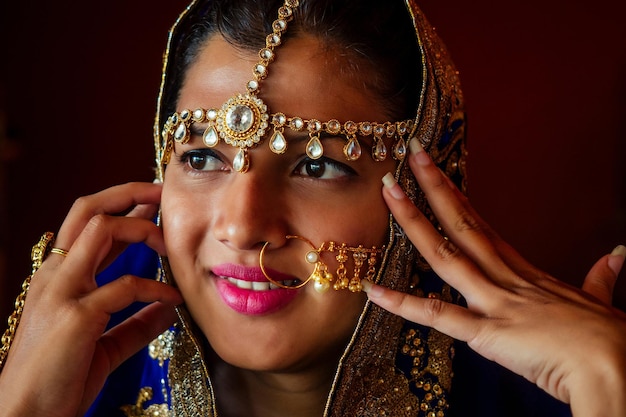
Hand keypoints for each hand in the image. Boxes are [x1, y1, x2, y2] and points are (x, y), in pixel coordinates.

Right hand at [0, 182, 181, 416]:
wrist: (26, 415)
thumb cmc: (59, 379)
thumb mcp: (103, 344)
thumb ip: (135, 324)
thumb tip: (169, 309)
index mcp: (59, 277)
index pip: (88, 224)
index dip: (123, 205)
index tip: (155, 201)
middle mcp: (56, 274)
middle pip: (88, 210)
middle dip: (129, 193)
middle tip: (163, 193)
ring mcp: (62, 291)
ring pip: (101, 229)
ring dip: (142, 228)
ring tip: (170, 242)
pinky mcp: (75, 316)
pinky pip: (125, 286)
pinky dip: (155, 287)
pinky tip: (172, 298)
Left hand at [364, 141, 625, 416]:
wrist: (617, 367)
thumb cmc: (610, 339)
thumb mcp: (600, 302)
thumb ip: (601, 277)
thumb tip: (616, 255)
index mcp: (524, 272)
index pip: (479, 225)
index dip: (454, 197)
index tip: (434, 171)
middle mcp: (504, 278)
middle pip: (461, 225)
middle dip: (433, 189)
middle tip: (408, 156)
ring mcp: (493, 301)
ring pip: (444, 254)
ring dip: (414, 223)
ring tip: (388, 192)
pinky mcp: (487, 333)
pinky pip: (437, 315)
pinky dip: (402, 304)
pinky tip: (373, 290)